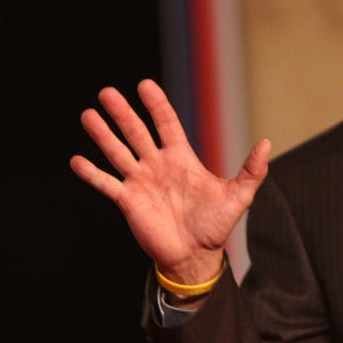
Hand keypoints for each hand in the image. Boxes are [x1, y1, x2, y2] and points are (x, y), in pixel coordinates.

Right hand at [70, 79, 269, 283]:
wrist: (196, 256)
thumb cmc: (216, 225)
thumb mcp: (238, 196)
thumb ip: (252, 170)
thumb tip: (266, 143)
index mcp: (181, 158)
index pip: (166, 124)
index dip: (156, 105)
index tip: (144, 85)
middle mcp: (158, 165)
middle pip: (137, 132)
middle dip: (122, 113)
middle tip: (107, 92)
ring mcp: (141, 182)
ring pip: (118, 152)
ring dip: (103, 135)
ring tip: (88, 114)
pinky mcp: (128, 201)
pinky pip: (106, 184)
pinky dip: (91, 173)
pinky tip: (76, 160)